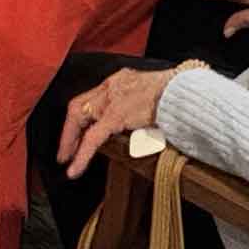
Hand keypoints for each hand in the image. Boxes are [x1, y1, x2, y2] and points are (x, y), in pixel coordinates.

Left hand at [57, 68, 180, 178]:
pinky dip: (82, 154)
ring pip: (80, 119)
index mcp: (120, 80)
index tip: (76, 133)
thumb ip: (137, 110)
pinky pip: (93, 138)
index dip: (80, 117)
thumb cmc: (176, 98)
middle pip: (79, 106)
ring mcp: (112, 98)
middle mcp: (111, 86)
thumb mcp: (150, 99)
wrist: (184, 93)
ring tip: (67, 160)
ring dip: (70, 142)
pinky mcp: (116, 114)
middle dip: (69, 131)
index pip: (91, 97)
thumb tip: (134, 130)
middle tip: (64, 152)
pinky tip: (76, 168)